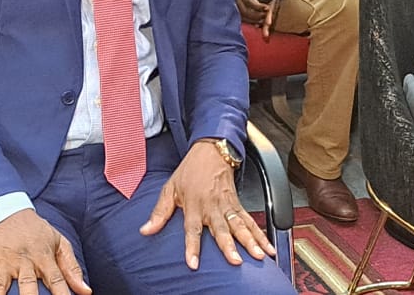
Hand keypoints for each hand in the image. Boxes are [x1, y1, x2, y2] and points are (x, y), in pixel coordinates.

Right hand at [0, 209, 90, 294]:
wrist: (6, 208)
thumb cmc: (35, 231)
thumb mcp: (58, 242)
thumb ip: (72, 268)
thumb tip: (86, 291)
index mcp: (43, 257)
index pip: (56, 280)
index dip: (62, 294)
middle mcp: (23, 261)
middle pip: (27, 285)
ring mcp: (3, 262)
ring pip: (0, 284)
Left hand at [140, 140, 275, 269]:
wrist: (211, 150)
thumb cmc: (190, 170)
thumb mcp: (169, 188)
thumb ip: (159, 212)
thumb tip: (145, 230)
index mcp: (194, 205)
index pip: (192, 229)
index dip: (192, 247)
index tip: (194, 263)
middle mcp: (212, 207)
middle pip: (221, 229)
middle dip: (229, 246)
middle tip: (236, 260)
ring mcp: (227, 205)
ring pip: (240, 226)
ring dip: (250, 241)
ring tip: (258, 256)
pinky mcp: (238, 204)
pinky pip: (250, 221)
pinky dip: (260, 235)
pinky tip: (267, 247)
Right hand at [228, 0, 269, 25]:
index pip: (248, 0)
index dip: (257, 6)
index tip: (267, 8)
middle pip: (245, 11)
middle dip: (256, 16)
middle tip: (266, 16)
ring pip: (239, 14)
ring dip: (250, 19)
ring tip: (260, 19)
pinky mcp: (227, 0)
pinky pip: (235, 12)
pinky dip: (244, 17)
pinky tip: (250, 18)